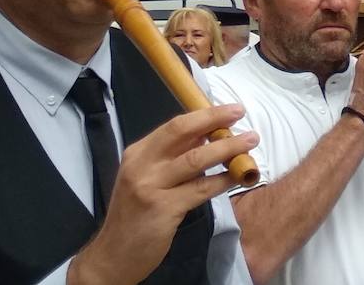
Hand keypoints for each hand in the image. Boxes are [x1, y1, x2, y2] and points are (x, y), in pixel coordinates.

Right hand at [68, 105, 258, 284]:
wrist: (113, 255)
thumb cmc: (134, 215)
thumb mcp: (145, 178)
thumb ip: (170, 158)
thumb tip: (205, 136)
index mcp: (137, 154)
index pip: (174, 126)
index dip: (204, 115)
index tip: (229, 109)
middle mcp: (141, 166)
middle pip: (182, 133)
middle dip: (214, 119)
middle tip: (240, 113)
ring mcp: (151, 187)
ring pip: (196, 159)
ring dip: (227, 148)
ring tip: (249, 141)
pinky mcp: (163, 209)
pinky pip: (201, 189)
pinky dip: (222, 180)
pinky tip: (238, 176)